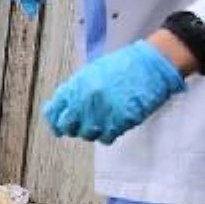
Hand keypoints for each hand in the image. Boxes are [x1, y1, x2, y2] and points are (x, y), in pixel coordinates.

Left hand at [43, 40, 185, 143]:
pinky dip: (108, 134)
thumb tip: (62, 110)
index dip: (55, 122)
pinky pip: (105, 138)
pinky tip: (114, 124)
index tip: (59, 126)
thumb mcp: (90, 73)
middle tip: (82, 124)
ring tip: (103, 121)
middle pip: (68, 127)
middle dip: (73, 128)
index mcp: (75, 88)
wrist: (151, 64)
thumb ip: (74, 91)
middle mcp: (84, 102)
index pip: (53, 113)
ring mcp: (102, 113)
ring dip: (93, 131)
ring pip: (87, 135)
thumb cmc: (122, 66)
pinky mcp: (119, 122)